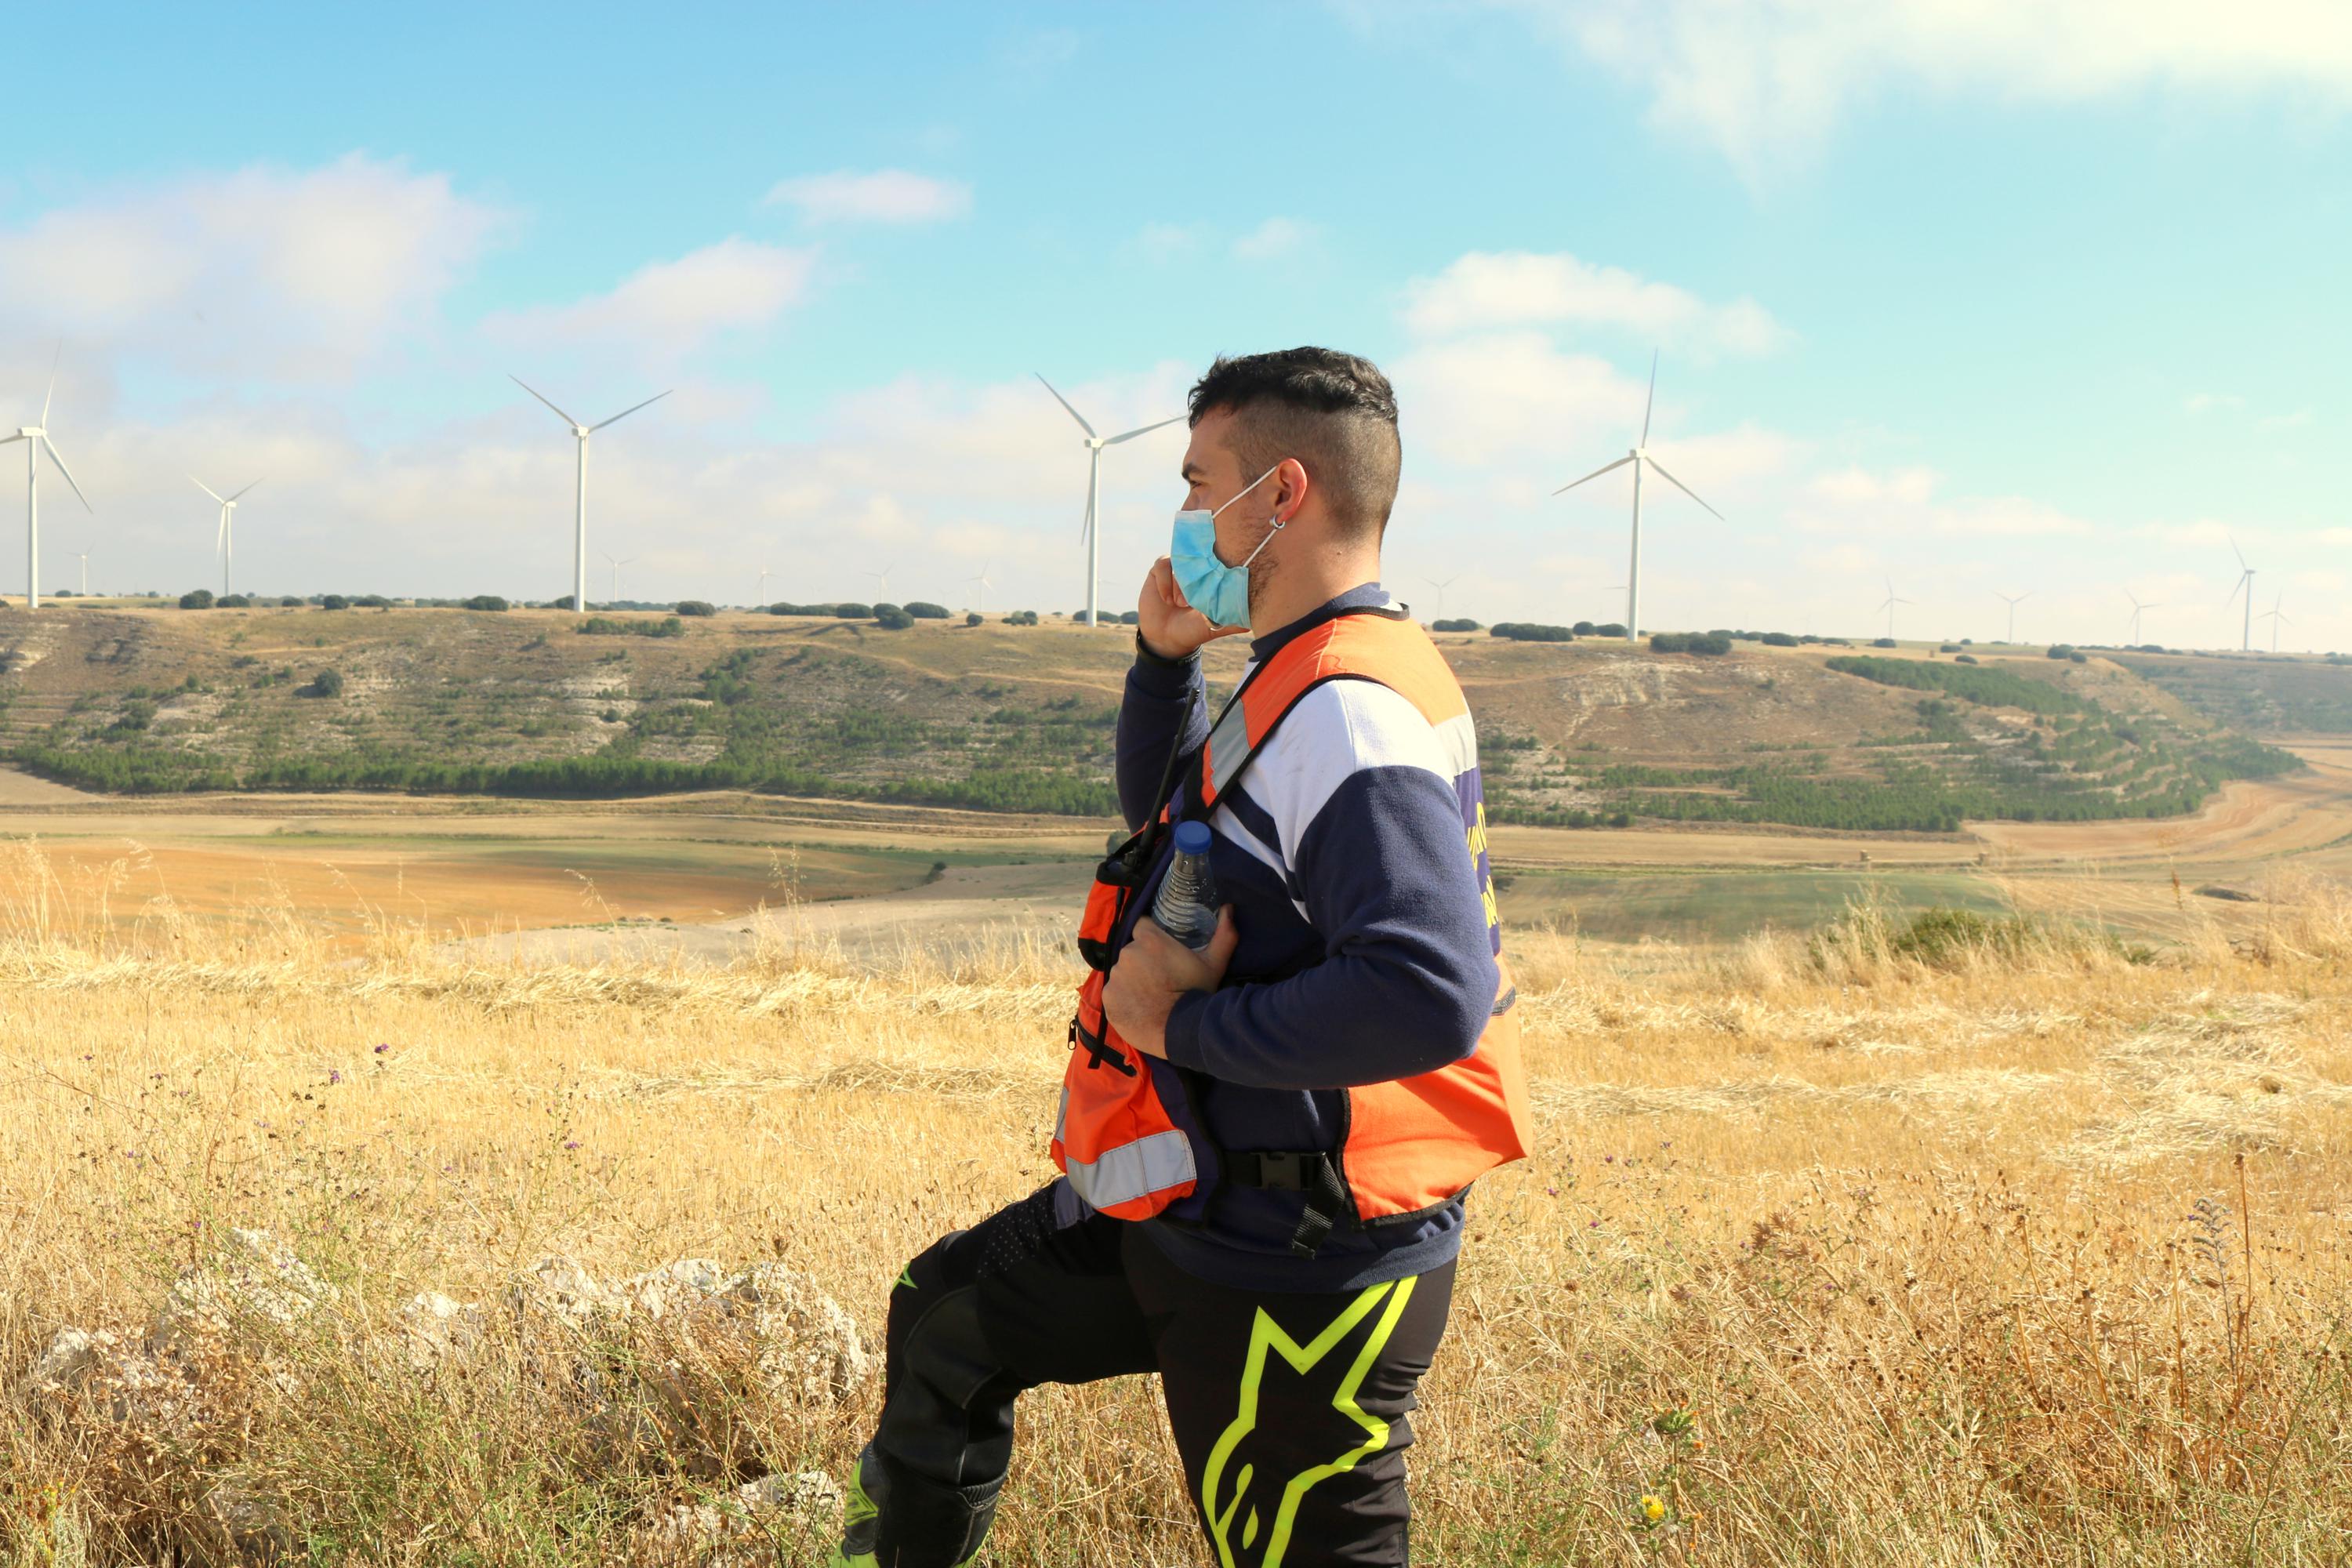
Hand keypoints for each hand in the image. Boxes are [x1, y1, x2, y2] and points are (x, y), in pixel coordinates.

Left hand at [1101, 908, 1236, 1059]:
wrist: (1180, 1033)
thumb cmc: (1197, 994)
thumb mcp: (1214, 964)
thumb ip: (1223, 934)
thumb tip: (1228, 908)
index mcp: (1150, 940)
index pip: (1143, 925)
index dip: (1152, 936)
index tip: (1161, 949)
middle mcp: (1128, 954)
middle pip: (1133, 949)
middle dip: (1144, 959)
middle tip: (1161, 976)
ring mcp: (1115, 977)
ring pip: (1123, 972)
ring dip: (1133, 979)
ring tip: (1151, 994)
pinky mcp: (1108, 998)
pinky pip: (1114, 992)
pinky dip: (1124, 998)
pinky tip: (1140, 1007)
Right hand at [1138, 556, 1247, 660]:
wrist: (1166, 638)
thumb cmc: (1193, 630)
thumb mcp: (1214, 626)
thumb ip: (1232, 622)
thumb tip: (1252, 623)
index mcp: (1211, 577)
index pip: (1218, 558)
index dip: (1218, 562)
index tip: (1215, 579)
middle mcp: (1195, 569)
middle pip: (1199, 554)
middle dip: (1198, 574)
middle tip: (1193, 601)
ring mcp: (1177, 567)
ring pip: (1181, 561)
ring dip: (1180, 583)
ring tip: (1180, 604)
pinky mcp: (1159, 569)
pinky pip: (1162, 564)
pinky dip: (1165, 582)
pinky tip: (1167, 600)